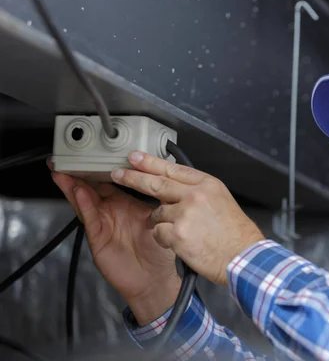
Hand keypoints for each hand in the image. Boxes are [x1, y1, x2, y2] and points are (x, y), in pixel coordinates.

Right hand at [50, 163, 181, 324]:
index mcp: (127, 204)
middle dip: (80, 173)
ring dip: (74, 186)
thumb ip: (154, 199)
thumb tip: (160, 176)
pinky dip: (83, 204)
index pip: (112, 182)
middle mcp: (113, 211)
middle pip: (93, 188)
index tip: (96, 152)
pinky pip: (90, 217)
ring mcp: (103, 223)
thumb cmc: (157, 252)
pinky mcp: (97, 237)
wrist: (153, 279)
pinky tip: (78, 193)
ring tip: (65, 172)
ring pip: (85, 200)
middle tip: (69, 158)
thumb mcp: (158, 219)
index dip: (103, 168)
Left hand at [110, 151, 264, 285]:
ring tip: (180, 231)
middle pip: (157, 183)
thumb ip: (198, 191)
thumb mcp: (222, 200)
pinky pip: (158, 232)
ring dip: (161, 222)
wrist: (242, 256)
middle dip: (134, 177)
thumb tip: (175, 188)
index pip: (173, 169)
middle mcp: (195, 195)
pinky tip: (180, 243)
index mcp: (207, 184)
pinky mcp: (177, 233)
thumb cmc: (235, 233)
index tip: (136, 157)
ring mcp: (185, 214)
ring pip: (157, 213)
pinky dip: (164, 239)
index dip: (151, 162)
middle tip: (118, 173)